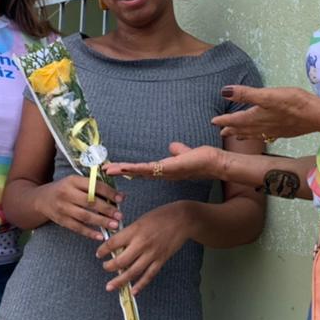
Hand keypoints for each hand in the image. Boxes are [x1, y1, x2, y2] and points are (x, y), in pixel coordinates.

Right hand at [34, 174, 123, 240]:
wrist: (41, 199)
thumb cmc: (64, 189)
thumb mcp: (75, 182)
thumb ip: (93, 187)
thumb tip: (118, 195)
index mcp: (73, 180)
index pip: (94, 186)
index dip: (109, 192)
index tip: (121, 198)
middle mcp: (66, 193)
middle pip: (90, 202)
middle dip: (107, 209)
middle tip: (120, 215)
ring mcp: (62, 208)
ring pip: (84, 216)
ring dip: (101, 222)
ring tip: (114, 225)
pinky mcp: (61, 220)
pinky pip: (77, 228)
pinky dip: (89, 233)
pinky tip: (100, 236)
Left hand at [95, 203, 191, 293]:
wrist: (182, 219)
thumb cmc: (161, 216)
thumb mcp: (141, 220)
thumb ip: (129, 232)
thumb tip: (116, 244)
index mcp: (134, 230)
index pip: (113, 243)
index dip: (103, 250)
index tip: (99, 254)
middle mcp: (142, 244)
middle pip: (121, 261)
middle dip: (110, 267)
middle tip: (105, 267)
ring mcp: (152, 254)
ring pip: (133, 272)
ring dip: (120, 280)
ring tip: (110, 286)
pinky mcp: (161, 260)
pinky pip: (149, 275)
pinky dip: (140, 285)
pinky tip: (133, 291)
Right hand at [107, 142, 224, 181]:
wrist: (214, 162)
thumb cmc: (202, 160)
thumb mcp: (185, 154)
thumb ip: (179, 151)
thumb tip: (173, 146)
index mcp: (165, 169)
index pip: (144, 169)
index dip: (130, 169)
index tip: (117, 167)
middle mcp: (163, 173)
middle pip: (139, 172)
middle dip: (122, 171)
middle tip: (106, 170)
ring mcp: (165, 171)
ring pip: (141, 171)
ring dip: (124, 170)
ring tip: (109, 169)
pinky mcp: (168, 168)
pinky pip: (149, 169)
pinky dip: (136, 168)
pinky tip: (125, 167)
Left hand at [210, 86, 319, 141]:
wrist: (316, 115)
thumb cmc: (292, 103)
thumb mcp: (267, 95)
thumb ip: (245, 94)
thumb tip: (224, 91)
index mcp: (256, 117)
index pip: (235, 120)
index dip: (224, 120)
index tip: (213, 121)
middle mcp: (263, 127)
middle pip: (243, 129)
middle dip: (231, 129)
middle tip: (220, 131)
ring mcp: (274, 131)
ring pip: (253, 134)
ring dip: (243, 134)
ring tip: (236, 136)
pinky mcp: (284, 131)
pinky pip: (265, 136)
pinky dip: (258, 136)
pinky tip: (262, 135)